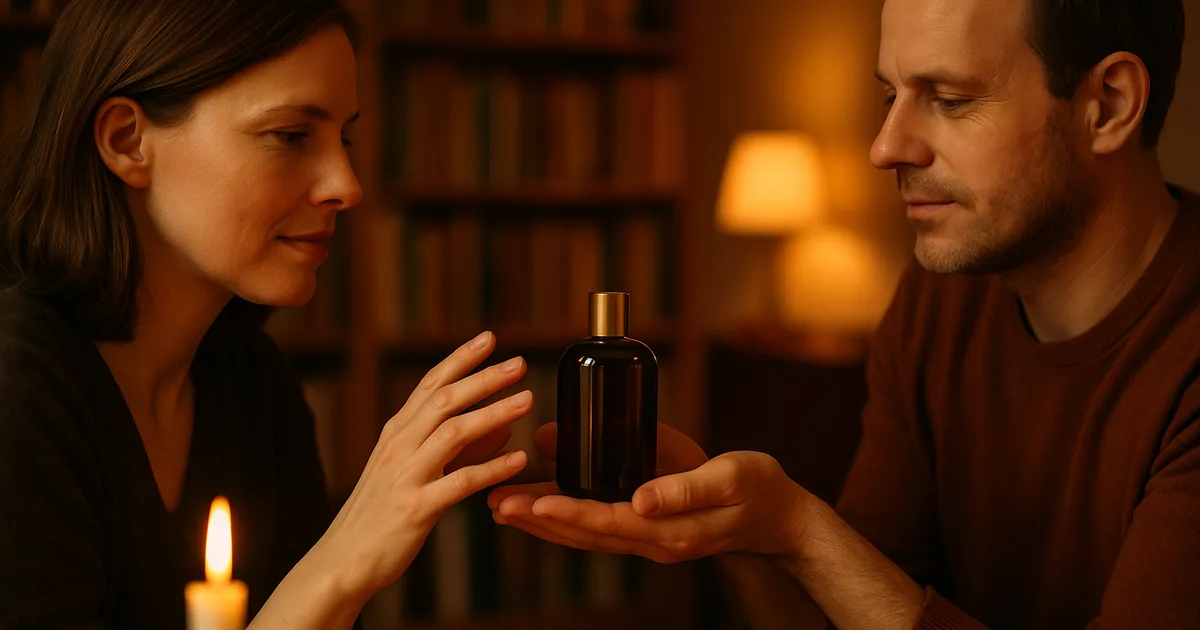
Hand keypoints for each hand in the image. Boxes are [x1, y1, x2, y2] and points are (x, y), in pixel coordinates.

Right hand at [317, 331, 531, 599]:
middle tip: (520, 363)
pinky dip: (492, 468)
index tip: (489, 338)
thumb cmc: (381, 515)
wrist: (343, 560)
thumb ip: (456, 447)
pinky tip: (519, 460)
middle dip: (484, 378)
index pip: (430, 384)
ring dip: (494, 412)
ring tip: (528, 400)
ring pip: (453, 432)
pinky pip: (460, 482)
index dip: (460, 359)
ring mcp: (406, 475)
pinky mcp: (416, 508)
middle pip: (445, 400)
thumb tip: (500, 424)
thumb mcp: (412, 471)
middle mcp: (399, 446)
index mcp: (396, 433)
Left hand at [487, 423, 810, 564]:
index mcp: (669, 529)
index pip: (606, 523)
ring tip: (501, 507)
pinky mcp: (647, 529)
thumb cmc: (758, 488)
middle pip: (584, 533)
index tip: (529, 501)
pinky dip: (565, 519)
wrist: (779, 515)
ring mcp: (649, 539)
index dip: (566, 512)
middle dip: (537, 519)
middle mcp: (652, 540)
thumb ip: (685, 489)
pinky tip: (541, 508)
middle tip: (494, 502)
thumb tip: (642, 499)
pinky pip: (598, 529)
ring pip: (585, 534)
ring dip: (542, 522)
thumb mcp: (729, 478)